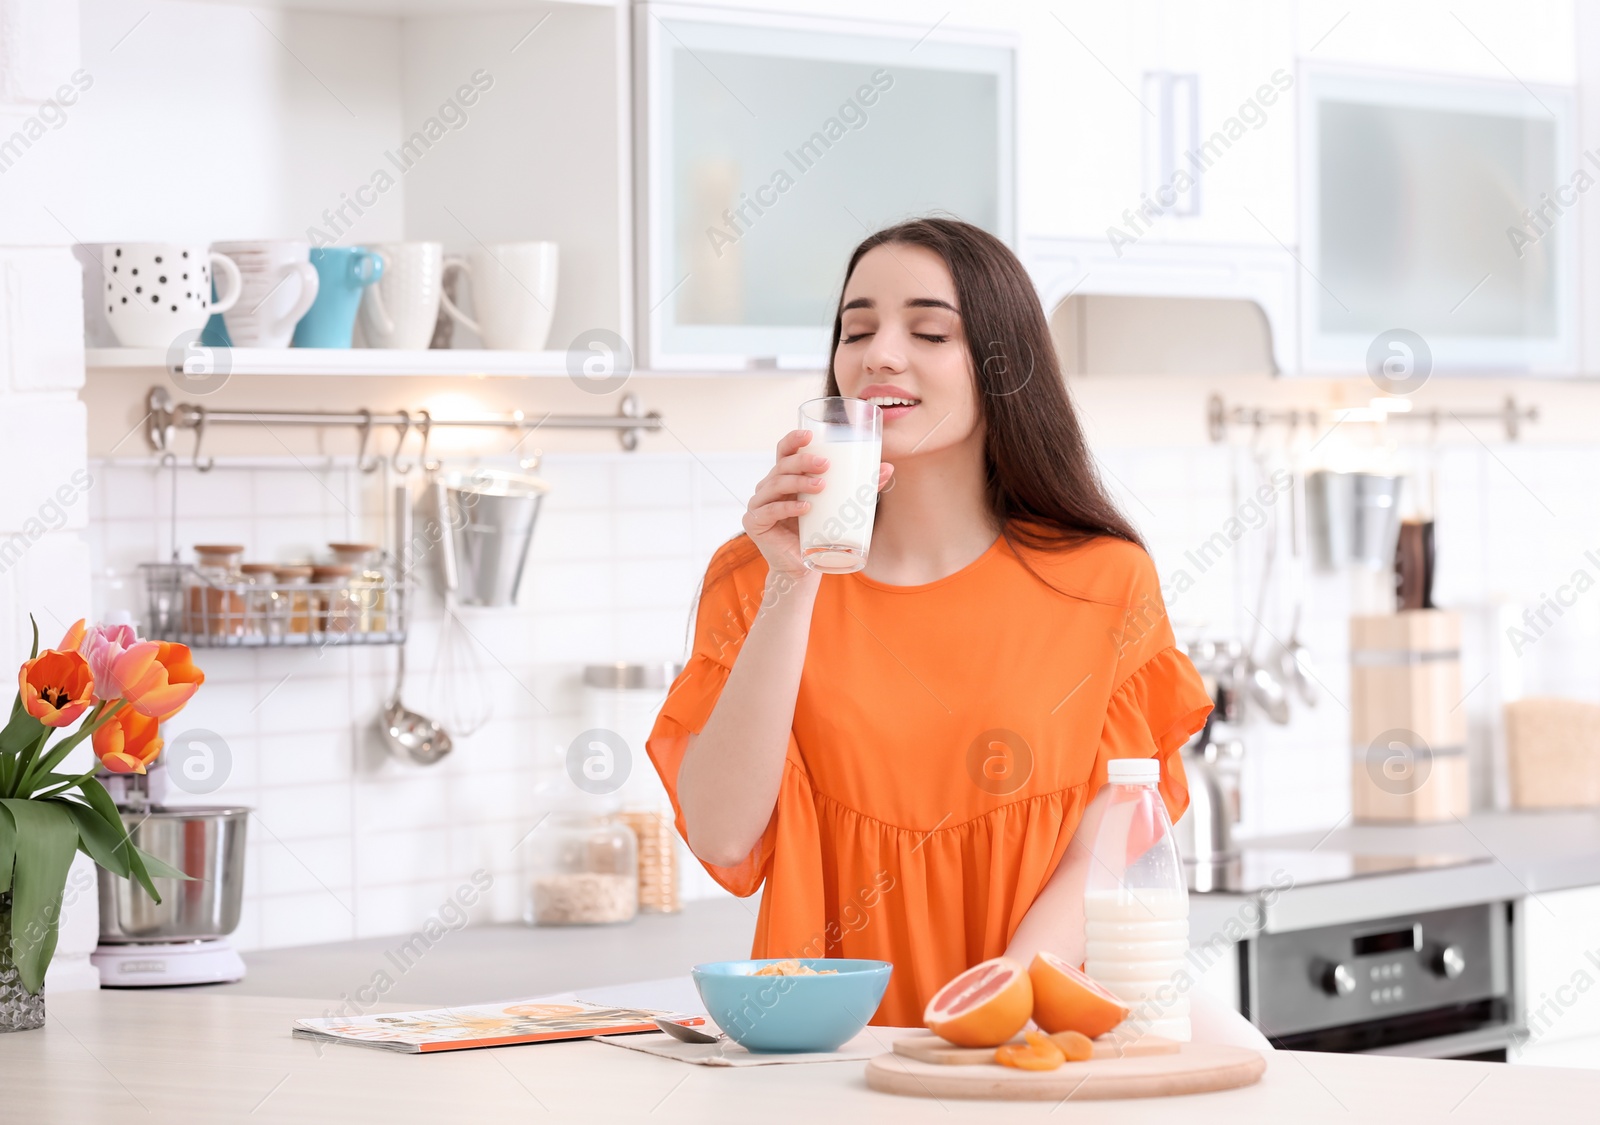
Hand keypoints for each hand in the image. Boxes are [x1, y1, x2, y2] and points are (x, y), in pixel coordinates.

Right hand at [742, 429, 893, 581]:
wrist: (802, 567)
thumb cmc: (818, 532)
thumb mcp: (837, 506)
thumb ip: (860, 487)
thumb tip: (888, 469)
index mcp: (785, 477)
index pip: (784, 451)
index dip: (793, 440)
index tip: (810, 435)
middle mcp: (768, 487)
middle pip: (782, 465)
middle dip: (803, 461)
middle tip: (826, 465)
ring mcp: (759, 504)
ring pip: (776, 485)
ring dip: (799, 482)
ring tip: (821, 486)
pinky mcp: (755, 523)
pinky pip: (769, 510)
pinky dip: (788, 507)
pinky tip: (805, 507)